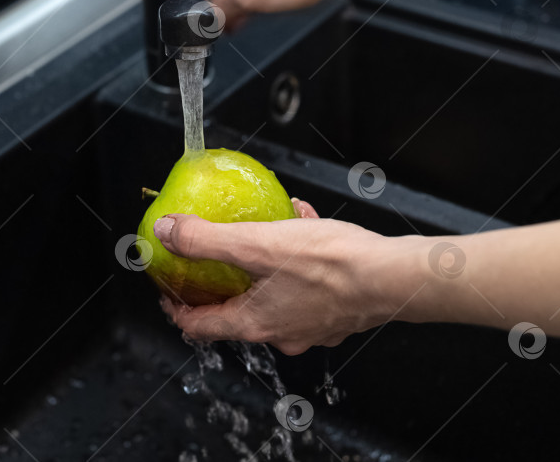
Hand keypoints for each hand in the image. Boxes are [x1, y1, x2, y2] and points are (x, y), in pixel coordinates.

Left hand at [156, 198, 406, 354]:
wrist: (392, 277)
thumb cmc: (330, 265)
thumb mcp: (256, 244)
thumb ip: (206, 240)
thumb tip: (167, 232)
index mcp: (254, 324)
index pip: (199, 327)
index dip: (177, 309)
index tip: (169, 292)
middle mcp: (281, 333)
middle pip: (236, 312)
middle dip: (223, 282)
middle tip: (214, 259)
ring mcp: (311, 327)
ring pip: (274, 294)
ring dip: (263, 264)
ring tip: (264, 231)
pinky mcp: (336, 314)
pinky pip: (305, 286)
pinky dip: (295, 261)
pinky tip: (303, 226)